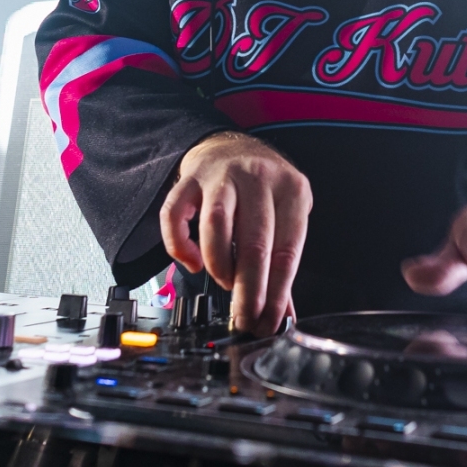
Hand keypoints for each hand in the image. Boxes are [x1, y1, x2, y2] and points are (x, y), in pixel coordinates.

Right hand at [160, 132, 312, 335]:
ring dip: (220, 264)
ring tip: (226, 283)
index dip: (277, 292)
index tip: (270, 320)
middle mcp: (258, 178)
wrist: (230, 145)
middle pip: (255, 241)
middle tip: (246, 318)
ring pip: (216, 224)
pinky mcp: (190, 178)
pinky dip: (180, 244)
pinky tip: (192, 262)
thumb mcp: (285, 215)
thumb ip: (282, 262)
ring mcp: (222, 175)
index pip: (287, 250)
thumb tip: (283, 313)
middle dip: (249, 289)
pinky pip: (175, 213)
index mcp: (292, 190)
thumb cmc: (262, 188)